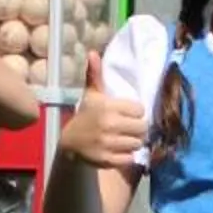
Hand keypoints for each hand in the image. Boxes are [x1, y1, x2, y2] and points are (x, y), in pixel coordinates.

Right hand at [58, 50, 147, 168]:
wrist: (69, 141)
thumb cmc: (86, 114)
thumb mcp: (91, 94)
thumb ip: (96, 74)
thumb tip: (93, 53)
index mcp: (108, 106)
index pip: (140, 110)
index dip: (136, 112)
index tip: (129, 114)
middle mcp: (109, 124)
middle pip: (142, 128)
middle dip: (138, 128)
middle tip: (130, 128)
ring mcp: (108, 143)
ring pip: (137, 143)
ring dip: (133, 142)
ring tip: (125, 138)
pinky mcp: (107, 159)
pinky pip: (129, 158)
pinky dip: (126, 156)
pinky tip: (119, 150)